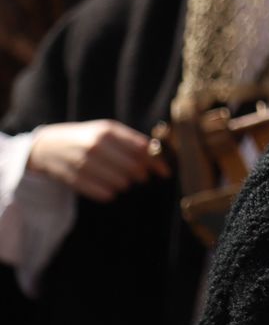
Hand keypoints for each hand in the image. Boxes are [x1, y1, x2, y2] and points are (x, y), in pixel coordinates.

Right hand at [26, 120, 167, 201]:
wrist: (48, 146)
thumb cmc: (87, 138)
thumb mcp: (107, 131)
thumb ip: (133, 141)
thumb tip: (159, 157)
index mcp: (108, 131)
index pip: (142, 149)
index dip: (157, 163)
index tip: (165, 172)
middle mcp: (96, 146)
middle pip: (134, 168)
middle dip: (143, 175)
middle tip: (142, 177)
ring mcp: (83, 163)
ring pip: (121, 183)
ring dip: (126, 184)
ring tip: (122, 179)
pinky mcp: (75, 180)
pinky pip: (105, 194)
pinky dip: (111, 193)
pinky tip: (108, 187)